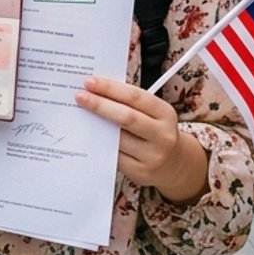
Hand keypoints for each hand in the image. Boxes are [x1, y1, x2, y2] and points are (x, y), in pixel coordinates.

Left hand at [77, 75, 207, 203]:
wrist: (174, 164)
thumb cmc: (154, 130)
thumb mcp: (152, 114)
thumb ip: (130, 103)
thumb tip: (96, 91)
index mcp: (165, 114)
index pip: (135, 97)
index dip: (111, 88)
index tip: (89, 82)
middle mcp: (163, 135)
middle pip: (127, 118)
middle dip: (100, 105)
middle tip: (79, 96)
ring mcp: (153, 157)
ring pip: (118, 139)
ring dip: (96, 126)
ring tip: (80, 115)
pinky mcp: (141, 173)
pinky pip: (115, 157)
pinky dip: (100, 145)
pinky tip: (89, 136)